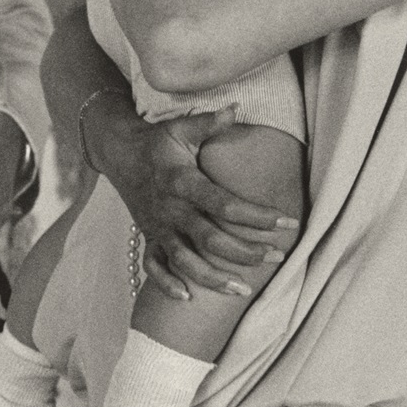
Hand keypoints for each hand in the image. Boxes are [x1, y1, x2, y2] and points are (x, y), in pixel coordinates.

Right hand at [87, 95, 296, 297]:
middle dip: (245, 252)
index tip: (287, 223)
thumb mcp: (181, 127)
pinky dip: (165, 285)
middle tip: (276, 258)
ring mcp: (158, 228)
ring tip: (243, 290)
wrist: (119, 155)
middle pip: (210, 239)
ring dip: (213, 279)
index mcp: (182, 182)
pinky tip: (187, 298)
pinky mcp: (148, 238)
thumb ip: (210, 122)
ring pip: (185, 261)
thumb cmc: (158, 142)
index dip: (258, 217)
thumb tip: (238, 108)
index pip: (225, 205)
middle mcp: (170, 210)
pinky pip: (153, 268)